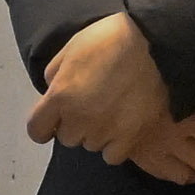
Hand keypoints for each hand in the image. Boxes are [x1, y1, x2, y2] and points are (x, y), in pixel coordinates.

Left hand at [25, 12, 194, 179]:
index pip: (36, 130)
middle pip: (66, 138)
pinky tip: (123, 127)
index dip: (44, 125)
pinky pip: (112, 155)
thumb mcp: (72, 47)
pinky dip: (116, 145)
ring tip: (112, 111)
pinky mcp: (130, 139)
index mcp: (60, 96)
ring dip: (96, 133)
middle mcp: (78, 119)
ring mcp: (105, 132)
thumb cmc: (113, 39)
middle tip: (91, 105)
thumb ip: (56, 74)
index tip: (54, 120)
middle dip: (74, 124)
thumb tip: (52, 90)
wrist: (157, 45)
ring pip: (90, 145)